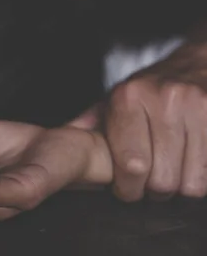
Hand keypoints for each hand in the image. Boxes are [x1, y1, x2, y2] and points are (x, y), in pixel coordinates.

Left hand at [105, 51, 206, 200]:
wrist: (196, 62)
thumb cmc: (149, 91)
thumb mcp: (115, 100)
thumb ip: (90, 124)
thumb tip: (61, 144)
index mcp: (129, 98)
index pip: (132, 165)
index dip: (129, 188)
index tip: (127, 190)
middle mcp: (165, 99)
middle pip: (163, 179)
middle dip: (154, 192)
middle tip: (151, 186)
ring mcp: (199, 106)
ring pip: (193, 182)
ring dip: (181, 189)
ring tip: (173, 176)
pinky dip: (203, 177)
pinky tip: (191, 166)